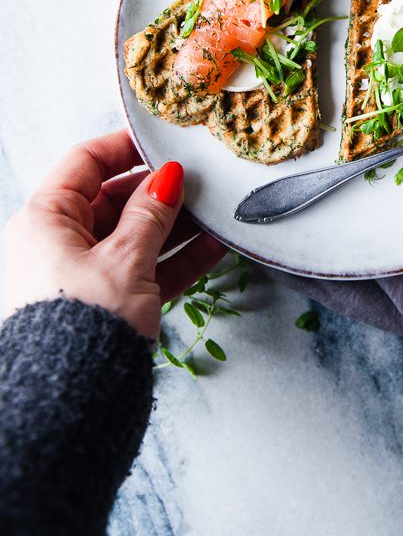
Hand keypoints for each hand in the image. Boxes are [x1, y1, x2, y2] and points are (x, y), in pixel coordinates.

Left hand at [3, 129, 225, 340]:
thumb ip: (151, 214)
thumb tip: (168, 177)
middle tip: (199, 181)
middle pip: (114, 200)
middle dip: (159, 192)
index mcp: (45, 220)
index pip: (84, 163)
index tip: (163, 142)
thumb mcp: (124, 259)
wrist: (74, 403)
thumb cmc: (82, 325)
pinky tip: (212, 248)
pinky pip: (144, 270)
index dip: (124, 148)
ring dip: (175, 225)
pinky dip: (175, 259)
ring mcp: (83, 274)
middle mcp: (58, 243)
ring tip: (214, 214)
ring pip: (134, 236)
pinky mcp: (106, 303)